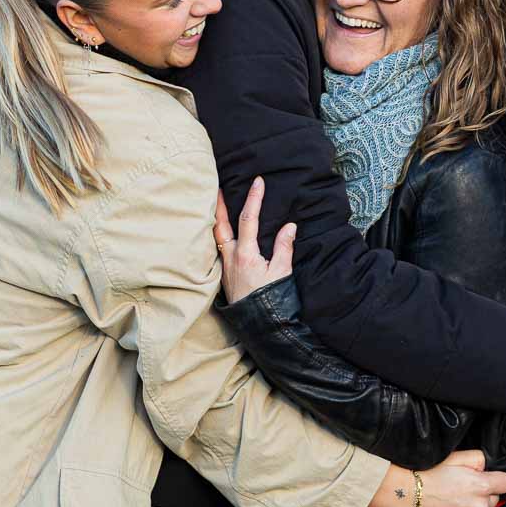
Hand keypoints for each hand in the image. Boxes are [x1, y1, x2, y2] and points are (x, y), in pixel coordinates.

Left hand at [213, 177, 296, 303]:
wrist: (258, 325)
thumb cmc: (271, 300)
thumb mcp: (282, 273)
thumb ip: (284, 247)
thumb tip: (289, 226)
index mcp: (245, 254)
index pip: (249, 219)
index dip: (254, 198)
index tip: (258, 181)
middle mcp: (230, 258)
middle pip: (220, 224)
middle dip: (219, 204)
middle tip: (218, 186)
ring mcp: (225, 266)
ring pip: (216, 237)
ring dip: (216, 219)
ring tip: (217, 205)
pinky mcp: (225, 275)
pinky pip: (218, 248)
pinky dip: (218, 234)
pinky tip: (222, 232)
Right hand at [367, 450, 505, 506]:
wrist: (403, 495)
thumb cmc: (427, 473)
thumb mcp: (455, 457)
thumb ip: (478, 460)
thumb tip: (487, 467)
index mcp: (481, 485)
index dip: (500, 479)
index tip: (492, 479)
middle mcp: (479, 505)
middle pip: (494, 499)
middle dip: (483, 494)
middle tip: (463, 488)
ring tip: (452, 500)